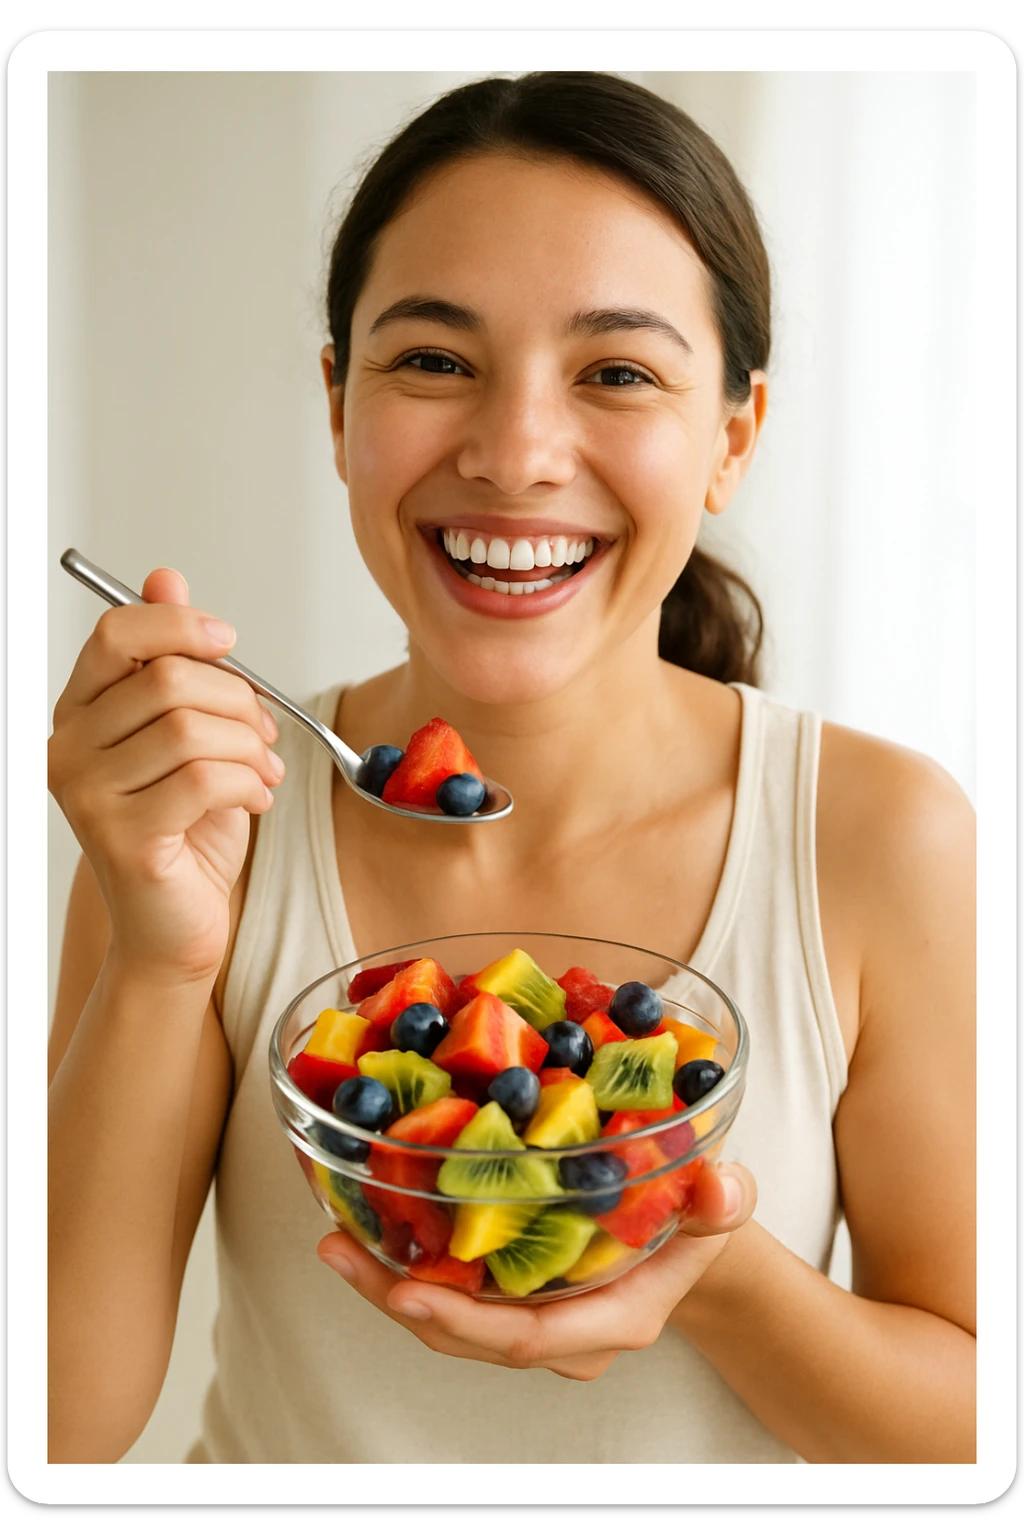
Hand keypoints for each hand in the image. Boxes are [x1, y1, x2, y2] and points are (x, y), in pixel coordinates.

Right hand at [48, 568, 283, 984]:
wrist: (178, 925)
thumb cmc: (186, 830)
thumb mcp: (189, 734)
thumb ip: (174, 662)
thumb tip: (165, 579)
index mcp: (79, 711)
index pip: (118, 634)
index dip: (182, 627)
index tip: (228, 642)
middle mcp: (68, 748)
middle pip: (169, 681)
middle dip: (239, 701)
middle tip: (263, 735)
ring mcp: (88, 796)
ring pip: (192, 729)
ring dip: (249, 748)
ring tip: (262, 773)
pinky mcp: (123, 838)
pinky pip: (205, 780)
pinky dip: (248, 784)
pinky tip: (254, 801)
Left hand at [318, 1161, 756, 1379]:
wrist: (692, 1231)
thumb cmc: (701, 1218)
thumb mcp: (721, 1206)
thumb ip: (723, 1201)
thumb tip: (722, 1184)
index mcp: (612, 1319)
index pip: (527, 1336)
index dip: (465, 1321)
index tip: (406, 1290)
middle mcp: (563, 1330)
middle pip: (469, 1334)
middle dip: (398, 1300)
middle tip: (339, 1252)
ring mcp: (534, 1315)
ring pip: (450, 1319)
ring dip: (387, 1283)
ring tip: (333, 1240)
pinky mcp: (512, 1292)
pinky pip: (452, 1294)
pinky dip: (406, 1264)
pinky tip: (365, 1226)